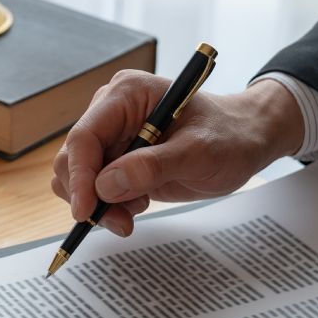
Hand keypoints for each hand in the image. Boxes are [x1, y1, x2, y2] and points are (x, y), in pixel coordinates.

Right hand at [51, 73, 303, 234]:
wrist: (244, 142)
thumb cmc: (229, 137)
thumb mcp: (199, 152)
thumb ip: (152, 167)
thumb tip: (105, 186)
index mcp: (126, 94)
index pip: (85, 135)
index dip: (80, 175)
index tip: (85, 211)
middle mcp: (110, 111)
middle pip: (73, 158)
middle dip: (89, 196)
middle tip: (120, 222)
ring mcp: (112, 136)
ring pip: (78, 178)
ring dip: (99, 204)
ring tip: (134, 213)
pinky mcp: (116, 160)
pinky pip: (94, 188)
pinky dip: (108, 206)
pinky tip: (138, 205)